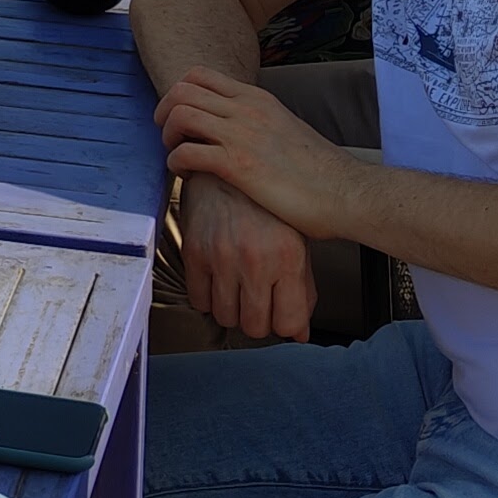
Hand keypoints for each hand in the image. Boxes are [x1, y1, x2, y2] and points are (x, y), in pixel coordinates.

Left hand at [158, 69, 366, 248]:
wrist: (346, 193)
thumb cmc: (320, 172)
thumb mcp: (286, 129)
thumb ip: (259, 123)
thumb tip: (238, 131)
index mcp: (258, 98)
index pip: (200, 75)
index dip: (178, 94)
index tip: (180, 119)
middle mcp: (247, 109)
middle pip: (181, 90)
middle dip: (164, 113)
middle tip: (169, 138)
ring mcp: (242, 135)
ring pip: (180, 116)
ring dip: (168, 137)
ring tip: (178, 156)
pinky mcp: (239, 166)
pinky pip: (186, 154)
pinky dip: (176, 165)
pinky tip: (189, 178)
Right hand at [172, 172, 316, 340]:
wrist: (230, 164)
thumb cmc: (268, 205)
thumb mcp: (297, 242)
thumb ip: (302, 290)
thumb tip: (299, 333)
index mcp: (288, 257)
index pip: (288, 323)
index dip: (286, 326)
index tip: (282, 317)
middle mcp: (255, 259)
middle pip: (254, 326)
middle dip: (259, 320)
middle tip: (260, 302)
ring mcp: (223, 257)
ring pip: (225, 316)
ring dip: (233, 309)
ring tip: (239, 288)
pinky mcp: (195, 252)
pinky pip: (199, 299)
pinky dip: (209, 297)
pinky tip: (219, 280)